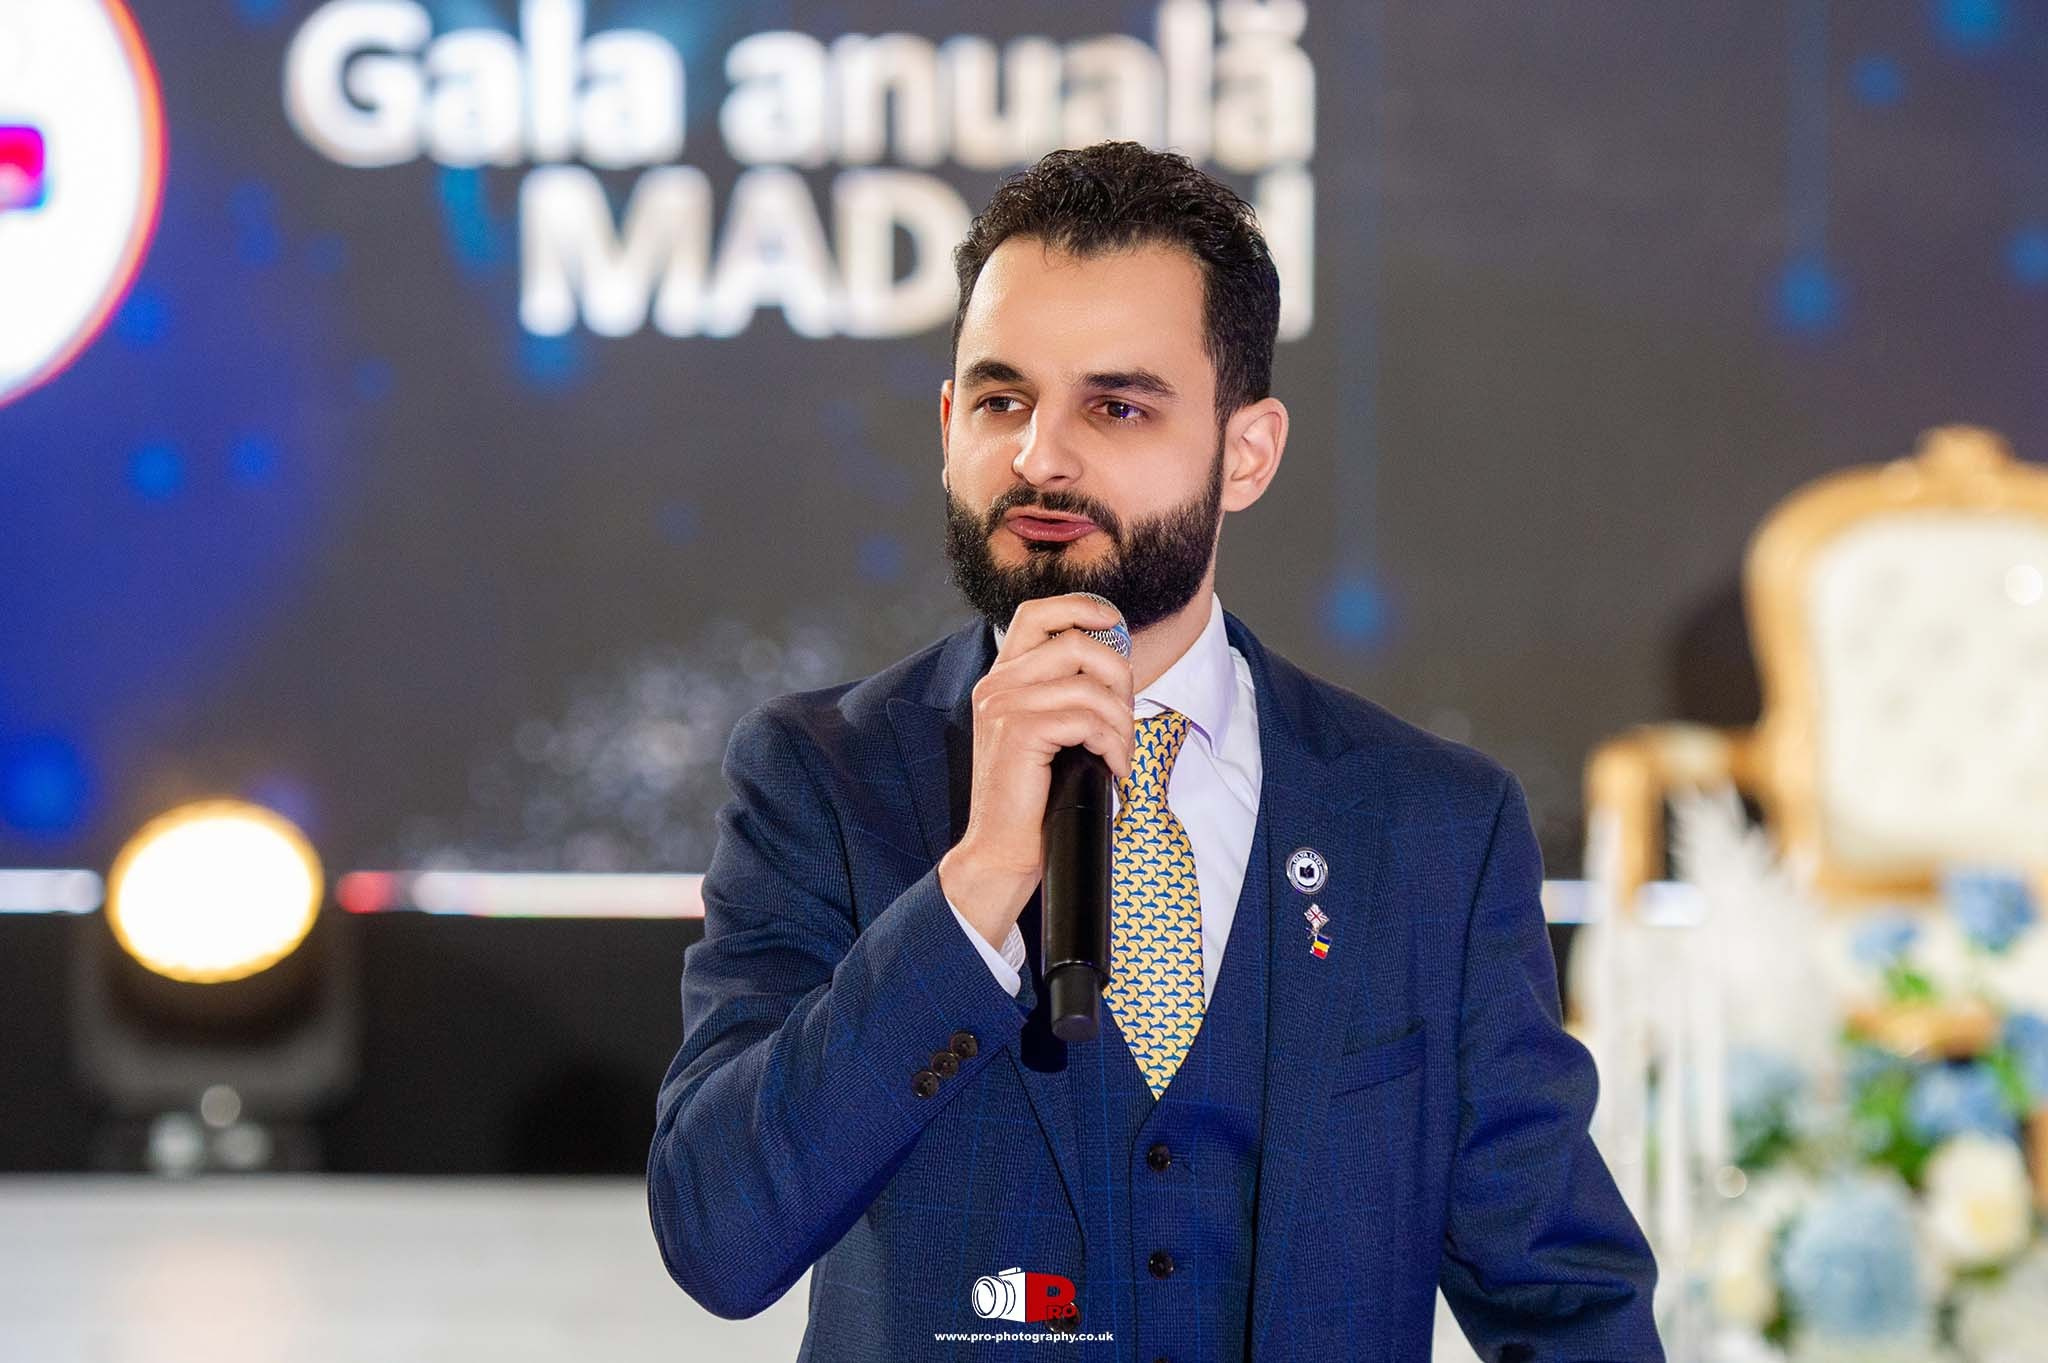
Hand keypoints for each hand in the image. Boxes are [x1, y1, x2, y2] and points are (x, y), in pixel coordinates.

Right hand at [938, 593, 1133, 949]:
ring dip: (1121, 722)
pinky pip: (1088, 720)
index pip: (1037, 613)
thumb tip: (1115, 664)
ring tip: (1120, 754)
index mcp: (1001, 680)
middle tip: (1125, 719)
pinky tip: (1113, 768)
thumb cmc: (1032, 800)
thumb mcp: (1045, 734)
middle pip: (1077, 643)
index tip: (1114, 623)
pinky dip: (1113, 744)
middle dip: (1118, 677)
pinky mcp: (1019, 732)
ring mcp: (1004, 706)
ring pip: (1089, 686)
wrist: (1001, 851)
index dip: (1081, 607)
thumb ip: (1064, 695)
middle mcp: (997, 685)